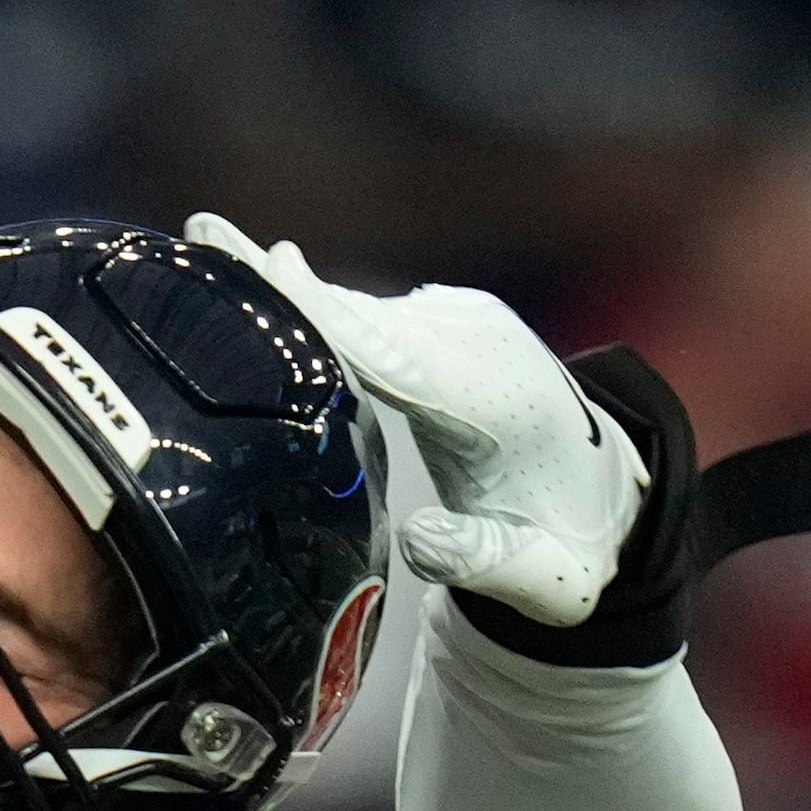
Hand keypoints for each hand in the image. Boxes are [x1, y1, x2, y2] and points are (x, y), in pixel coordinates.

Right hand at [188, 213, 641, 628]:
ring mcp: (467, 324)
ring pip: (364, 310)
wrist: (605, 497)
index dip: (330, 315)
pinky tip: (267, 292)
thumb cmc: (564, 549)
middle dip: (287, 283)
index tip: (273, 269)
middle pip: (366, 316)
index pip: (397, 357)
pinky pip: (373, 314)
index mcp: (499, 403)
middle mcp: (482, 346)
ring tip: (215, 249)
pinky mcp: (447, 320)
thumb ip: (477, 560)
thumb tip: (414, 540)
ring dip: (295, 293)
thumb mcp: (539, 579)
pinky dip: (321, 308)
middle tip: (205, 231)